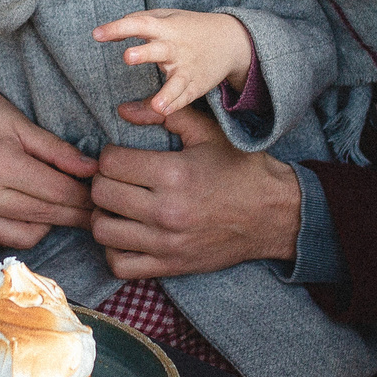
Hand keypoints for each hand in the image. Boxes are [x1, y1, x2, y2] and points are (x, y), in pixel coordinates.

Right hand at [0, 75, 96, 247]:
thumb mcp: (20, 121)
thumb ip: (57, 150)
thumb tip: (92, 169)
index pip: (57, 192)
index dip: (85, 198)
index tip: (102, 198)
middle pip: (45, 216)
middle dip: (76, 214)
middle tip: (95, 211)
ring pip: (26, 236)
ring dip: (49, 226)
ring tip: (61, 209)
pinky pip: (3, 238)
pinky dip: (23, 230)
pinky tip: (33, 213)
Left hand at [91, 103, 300, 277]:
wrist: (275, 216)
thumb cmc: (241, 170)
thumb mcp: (209, 132)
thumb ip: (166, 115)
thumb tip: (123, 110)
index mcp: (175, 174)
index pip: (110, 162)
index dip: (110, 154)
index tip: (121, 155)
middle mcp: (167, 211)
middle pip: (101, 194)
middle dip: (103, 181)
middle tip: (117, 178)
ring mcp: (167, 243)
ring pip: (103, 230)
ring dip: (104, 214)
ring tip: (118, 205)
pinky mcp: (171, 266)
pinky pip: (120, 265)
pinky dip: (114, 250)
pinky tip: (127, 233)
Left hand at [93, 8, 253, 115]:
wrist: (231, 40)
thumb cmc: (189, 27)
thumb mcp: (166, 17)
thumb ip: (136, 22)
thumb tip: (103, 33)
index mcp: (166, 27)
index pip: (140, 24)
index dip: (118, 28)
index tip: (97, 34)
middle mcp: (176, 47)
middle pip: (159, 50)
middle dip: (144, 53)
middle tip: (127, 57)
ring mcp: (188, 67)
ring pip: (177, 82)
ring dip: (166, 92)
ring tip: (156, 105)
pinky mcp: (197, 84)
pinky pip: (185, 97)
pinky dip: (175, 104)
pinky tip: (163, 112)